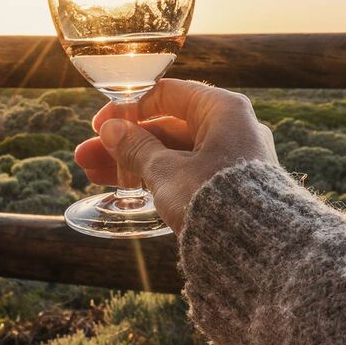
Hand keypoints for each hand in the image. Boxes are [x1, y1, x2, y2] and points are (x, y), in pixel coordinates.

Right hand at [74, 80, 278, 233]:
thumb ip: (136, 148)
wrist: (258, 249)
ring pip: (174, 153)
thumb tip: (111, 130)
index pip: (168, 94)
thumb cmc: (215, 198)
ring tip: (93, 175)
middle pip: (168, 128)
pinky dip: (158, 177)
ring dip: (135, 162)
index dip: (128, 108)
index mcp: (223, 109)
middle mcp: (233, 129)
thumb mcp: (166, 171)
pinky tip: (124, 188)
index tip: (100, 125)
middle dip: (125, 143)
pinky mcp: (231, 186)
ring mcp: (233, 159)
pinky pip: (187, 173)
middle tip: (87, 156)